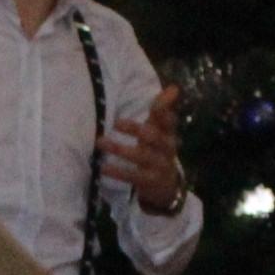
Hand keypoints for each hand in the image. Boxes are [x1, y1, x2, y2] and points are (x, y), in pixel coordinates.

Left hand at [102, 85, 185, 213]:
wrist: (167, 187)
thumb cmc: (157, 151)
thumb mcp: (160, 131)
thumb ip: (162, 110)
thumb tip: (173, 87)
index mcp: (168, 134)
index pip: (169, 121)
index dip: (163, 113)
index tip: (156, 105)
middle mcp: (166, 149)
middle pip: (154, 137)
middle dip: (136, 129)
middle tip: (116, 122)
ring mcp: (159, 167)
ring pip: (141, 157)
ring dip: (120, 149)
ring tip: (100, 142)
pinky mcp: (149, 182)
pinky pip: (133, 176)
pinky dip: (118, 171)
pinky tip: (103, 167)